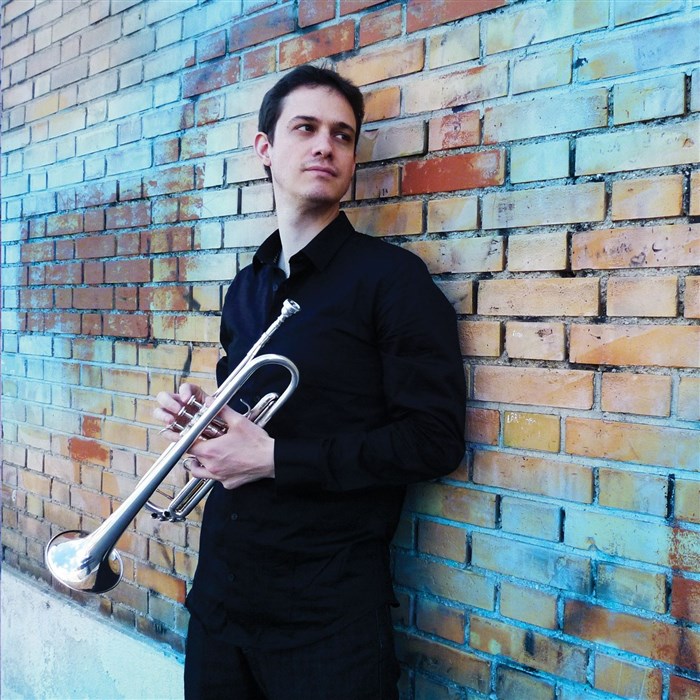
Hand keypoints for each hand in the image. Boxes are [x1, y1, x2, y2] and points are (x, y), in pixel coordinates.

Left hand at [153, 383, 275, 489]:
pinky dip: (215, 472)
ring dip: (198, 464)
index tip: (174, 436)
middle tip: (200, 442)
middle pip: (192, 458)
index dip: (179, 440)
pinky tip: (223, 464)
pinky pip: (214, 479)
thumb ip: (221, 411)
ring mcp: (219, 477)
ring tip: (205, 456)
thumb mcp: (238, 422)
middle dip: (194, 449)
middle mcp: (211, 466)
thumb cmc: (257, 443)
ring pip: (199, 472)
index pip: (186, 446)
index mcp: (210, 450)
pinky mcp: (227, 483)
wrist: (271, 460)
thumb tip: (211, 402)